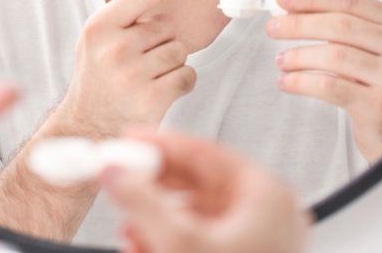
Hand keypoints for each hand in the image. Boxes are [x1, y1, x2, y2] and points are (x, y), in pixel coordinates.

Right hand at [56, 0, 204, 137]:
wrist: (86, 127)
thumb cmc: (98, 79)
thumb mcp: (97, 41)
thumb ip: (126, 20)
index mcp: (100, 25)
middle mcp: (114, 47)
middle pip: (167, 28)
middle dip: (161, 44)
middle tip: (137, 65)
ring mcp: (132, 74)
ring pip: (180, 52)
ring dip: (171, 65)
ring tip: (144, 81)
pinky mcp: (151, 99)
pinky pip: (187, 76)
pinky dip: (180, 84)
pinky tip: (157, 94)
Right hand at [102, 132, 308, 252]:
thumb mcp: (179, 243)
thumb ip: (140, 201)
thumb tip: (114, 171)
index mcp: (267, 197)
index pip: (205, 153)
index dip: (161, 145)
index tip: (127, 140)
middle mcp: (267, 216)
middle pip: (197, 183)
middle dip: (152, 188)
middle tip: (117, 180)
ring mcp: (258, 243)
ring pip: (194, 215)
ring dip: (154, 220)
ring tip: (128, 231)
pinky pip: (199, 241)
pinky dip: (168, 242)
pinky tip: (141, 249)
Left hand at [268, 0, 381, 161]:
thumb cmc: (377, 84)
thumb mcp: (365, 49)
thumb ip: (336, 28)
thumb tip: (289, 10)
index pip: (349, 2)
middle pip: (340, 25)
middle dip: (299, 24)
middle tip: (273, 28)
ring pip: (334, 55)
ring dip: (299, 56)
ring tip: (281, 61)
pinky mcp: (379, 104)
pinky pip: (330, 86)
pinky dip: (301, 82)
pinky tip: (286, 82)